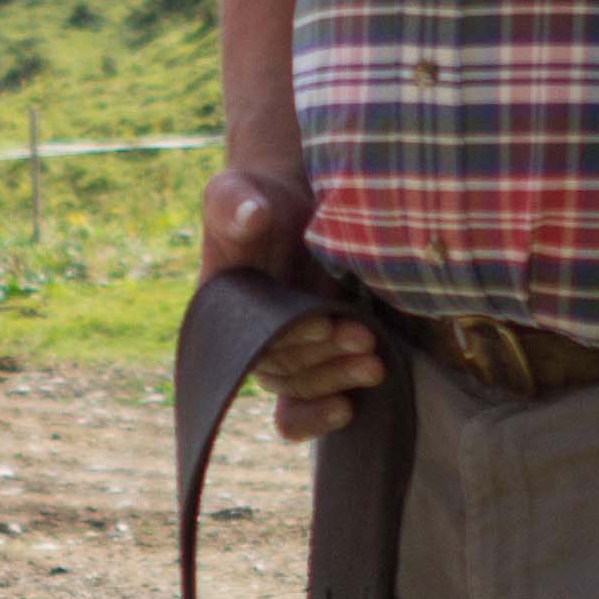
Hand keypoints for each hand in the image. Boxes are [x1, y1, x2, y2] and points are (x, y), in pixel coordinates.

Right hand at [201, 166, 382, 441]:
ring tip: (376, 364)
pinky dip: (326, 407)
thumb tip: (250, 216)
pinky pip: (312, 393)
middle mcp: (249, 338)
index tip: (321, 322)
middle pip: (284, 369)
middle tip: (364, 340)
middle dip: (324, 359)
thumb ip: (235, 204)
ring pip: (304, 383)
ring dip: (338, 376)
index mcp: (222, 311)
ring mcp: (284, 346)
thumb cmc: (254, 195)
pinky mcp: (314, 349)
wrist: (287, 199)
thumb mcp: (236, 192)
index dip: (287, 338)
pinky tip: (352, 406)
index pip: (250, 342)